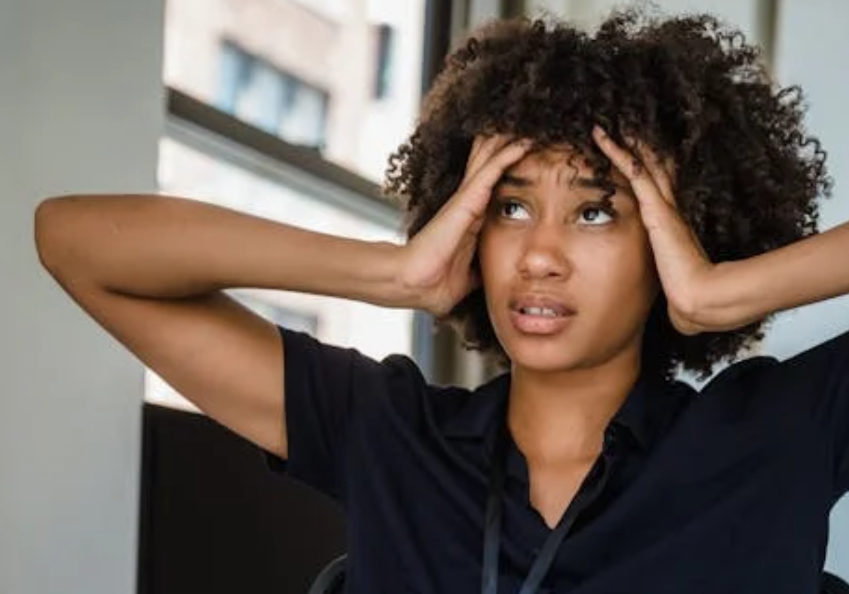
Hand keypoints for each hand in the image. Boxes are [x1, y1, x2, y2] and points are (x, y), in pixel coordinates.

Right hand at [397, 135, 530, 316]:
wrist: (415, 285)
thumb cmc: (434, 284)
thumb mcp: (467, 278)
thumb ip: (480, 271)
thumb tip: (494, 280)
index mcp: (469, 221)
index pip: (491, 187)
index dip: (506, 169)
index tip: (527, 157)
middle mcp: (467, 204)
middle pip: (488, 165)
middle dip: (506, 146)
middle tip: (528, 126)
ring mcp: (466, 200)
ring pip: (491, 160)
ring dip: (510, 142)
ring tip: (530, 123)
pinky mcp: (467, 200)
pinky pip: (492, 170)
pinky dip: (508, 154)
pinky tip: (524, 141)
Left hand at [592, 126, 714, 334]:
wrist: (700, 301)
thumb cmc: (688, 298)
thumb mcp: (667, 283)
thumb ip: (661, 282)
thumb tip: (665, 301)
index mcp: (669, 226)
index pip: (652, 188)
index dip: (640, 167)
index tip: (625, 152)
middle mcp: (667, 209)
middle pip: (650, 166)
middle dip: (634, 144)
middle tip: (614, 121)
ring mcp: (662, 206)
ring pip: (641, 161)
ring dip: (623, 139)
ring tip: (603, 119)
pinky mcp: (655, 208)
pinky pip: (632, 171)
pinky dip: (616, 151)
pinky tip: (599, 134)